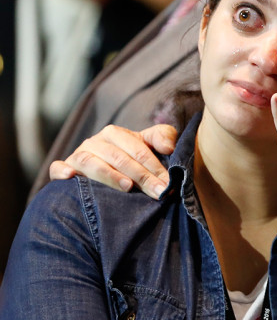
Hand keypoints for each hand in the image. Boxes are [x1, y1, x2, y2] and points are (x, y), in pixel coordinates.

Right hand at [49, 123, 177, 198]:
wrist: (109, 170)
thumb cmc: (133, 157)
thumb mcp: (149, 144)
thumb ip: (163, 137)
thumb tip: (168, 148)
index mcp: (115, 134)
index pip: (138, 150)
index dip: (155, 167)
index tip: (168, 183)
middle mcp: (95, 142)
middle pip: (119, 158)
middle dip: (141, 176)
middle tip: (157, 192)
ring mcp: (78, 155)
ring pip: (91, 162)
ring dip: (108, 174)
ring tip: (127, 186)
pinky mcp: (64, 168)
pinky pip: (57, 168)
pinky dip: (62, 170)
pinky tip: (70, 177)